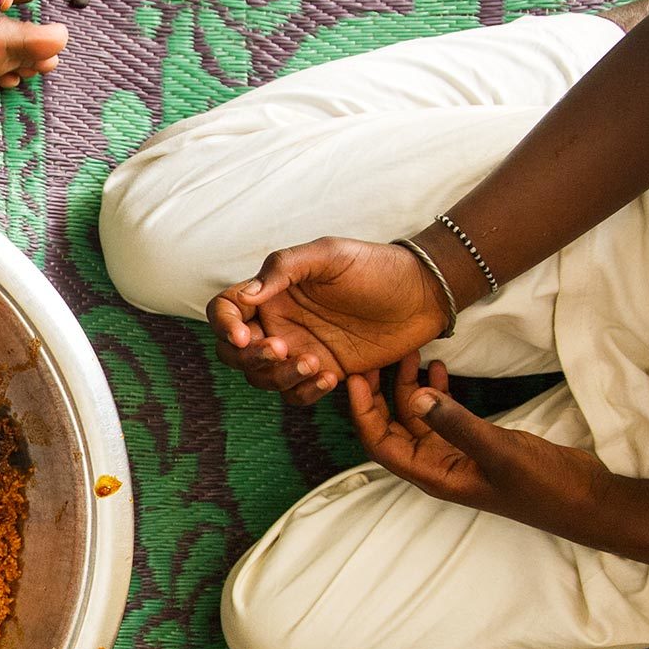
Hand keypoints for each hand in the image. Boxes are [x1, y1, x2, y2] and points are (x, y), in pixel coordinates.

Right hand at [207, 238, 448, 404]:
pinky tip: (330, 377)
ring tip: (315, 362)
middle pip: (234, 352)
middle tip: (280, 349)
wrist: (424, 294)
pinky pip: (296, 394)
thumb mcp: (330, 254)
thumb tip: (246, 295)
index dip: (223, 324)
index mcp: (271, 293)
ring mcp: (299, 350)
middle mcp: (278, 323)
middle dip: (249, 357)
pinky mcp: (323, 373)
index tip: (245, 334)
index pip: (225, 310)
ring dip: (280, 376)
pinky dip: (305, 391)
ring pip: (262, 378)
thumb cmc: (377, 267)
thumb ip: (283, 268)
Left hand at [348, 353, 610, 529]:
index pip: (379, 442)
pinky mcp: (475, 445)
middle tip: (377, 356)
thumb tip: (414, 397)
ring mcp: (455, 455)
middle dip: (380, 393)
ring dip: (410, 388)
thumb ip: (457, 424)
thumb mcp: (499, 450)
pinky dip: (437, 394)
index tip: (355, 375)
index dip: (362, 411)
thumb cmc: (543, 485)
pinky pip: (443, 416)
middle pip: (392, 427)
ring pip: (417, 418)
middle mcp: (436, 466)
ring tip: (412, 353)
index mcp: (432, 474)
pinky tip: (438, 369)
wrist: (585, 499)